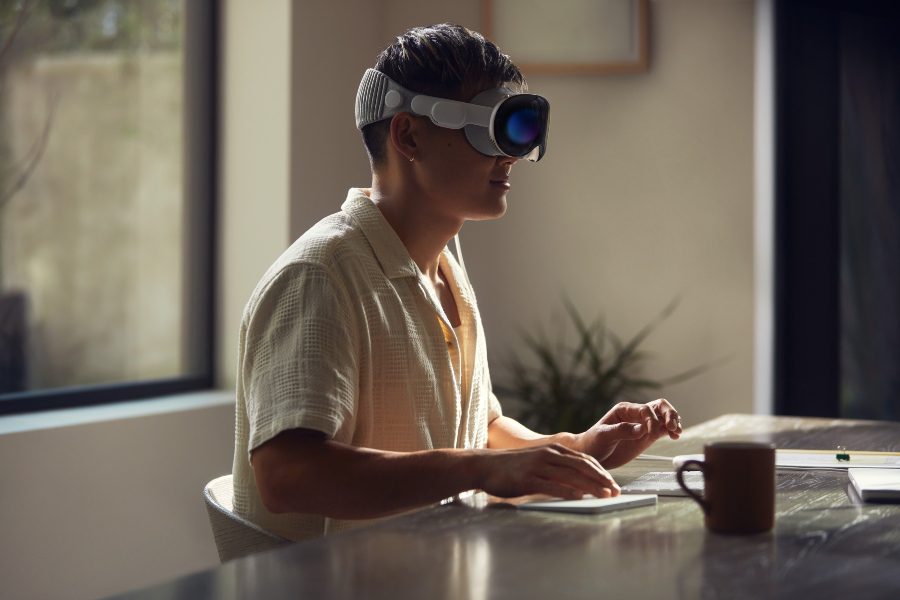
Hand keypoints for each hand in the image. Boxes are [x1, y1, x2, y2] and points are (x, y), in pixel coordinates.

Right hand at [474, 444, 620, 499]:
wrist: (484, 465)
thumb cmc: (512, 467)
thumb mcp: (538, 462)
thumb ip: (557, 470)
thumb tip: (579, 486)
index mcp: (553, 449)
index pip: (584, 459)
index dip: (601, 471)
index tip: (614, 483)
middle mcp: (549, 454)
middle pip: (583, 466)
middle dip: (602, 479)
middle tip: (616, 491)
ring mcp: (538, 466)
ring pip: (571, 475)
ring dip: (591, 486)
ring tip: (605, 495)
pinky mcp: (528, 478)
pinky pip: (552, 485)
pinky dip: (568, 491)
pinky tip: (580, 498)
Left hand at [575, 399, 682, 468]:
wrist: (591, 456)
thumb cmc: (593, 443)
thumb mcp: (603, 436)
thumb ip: (622, 431)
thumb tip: (641, 429)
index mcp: (624, 410)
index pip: (645, 409)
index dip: (651, 419)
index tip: (651, 433)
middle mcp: (635, 415)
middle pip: (659, 407)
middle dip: (669, 414)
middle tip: (672, 427)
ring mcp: (642, 426)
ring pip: (663, 417)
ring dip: (673, 422)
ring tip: (676, 432)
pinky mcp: (646, 437)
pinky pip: (662, 430)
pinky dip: (671, 431)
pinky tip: (675, 436)